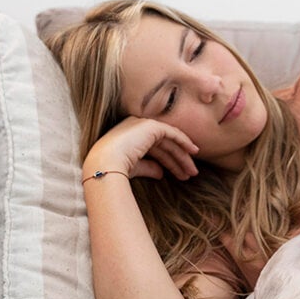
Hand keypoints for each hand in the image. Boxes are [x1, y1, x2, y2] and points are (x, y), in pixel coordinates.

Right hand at [83, 117, 199, 181]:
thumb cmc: (115, 169)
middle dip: (178, 160)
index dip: (169, 161)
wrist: (106, 163)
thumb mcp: (134, 168)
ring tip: (193, 172)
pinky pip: (172, 133)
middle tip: (191, 174)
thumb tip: (161, 173)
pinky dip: (184, 141)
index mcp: (129, 136)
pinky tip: (193, 152)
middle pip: (164, 145)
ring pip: (170, 141)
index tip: (181, 173)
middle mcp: (135, 127)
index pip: (154, 149)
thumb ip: (148, 167)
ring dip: (183, 156)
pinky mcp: (151, 126)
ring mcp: (143, 124)